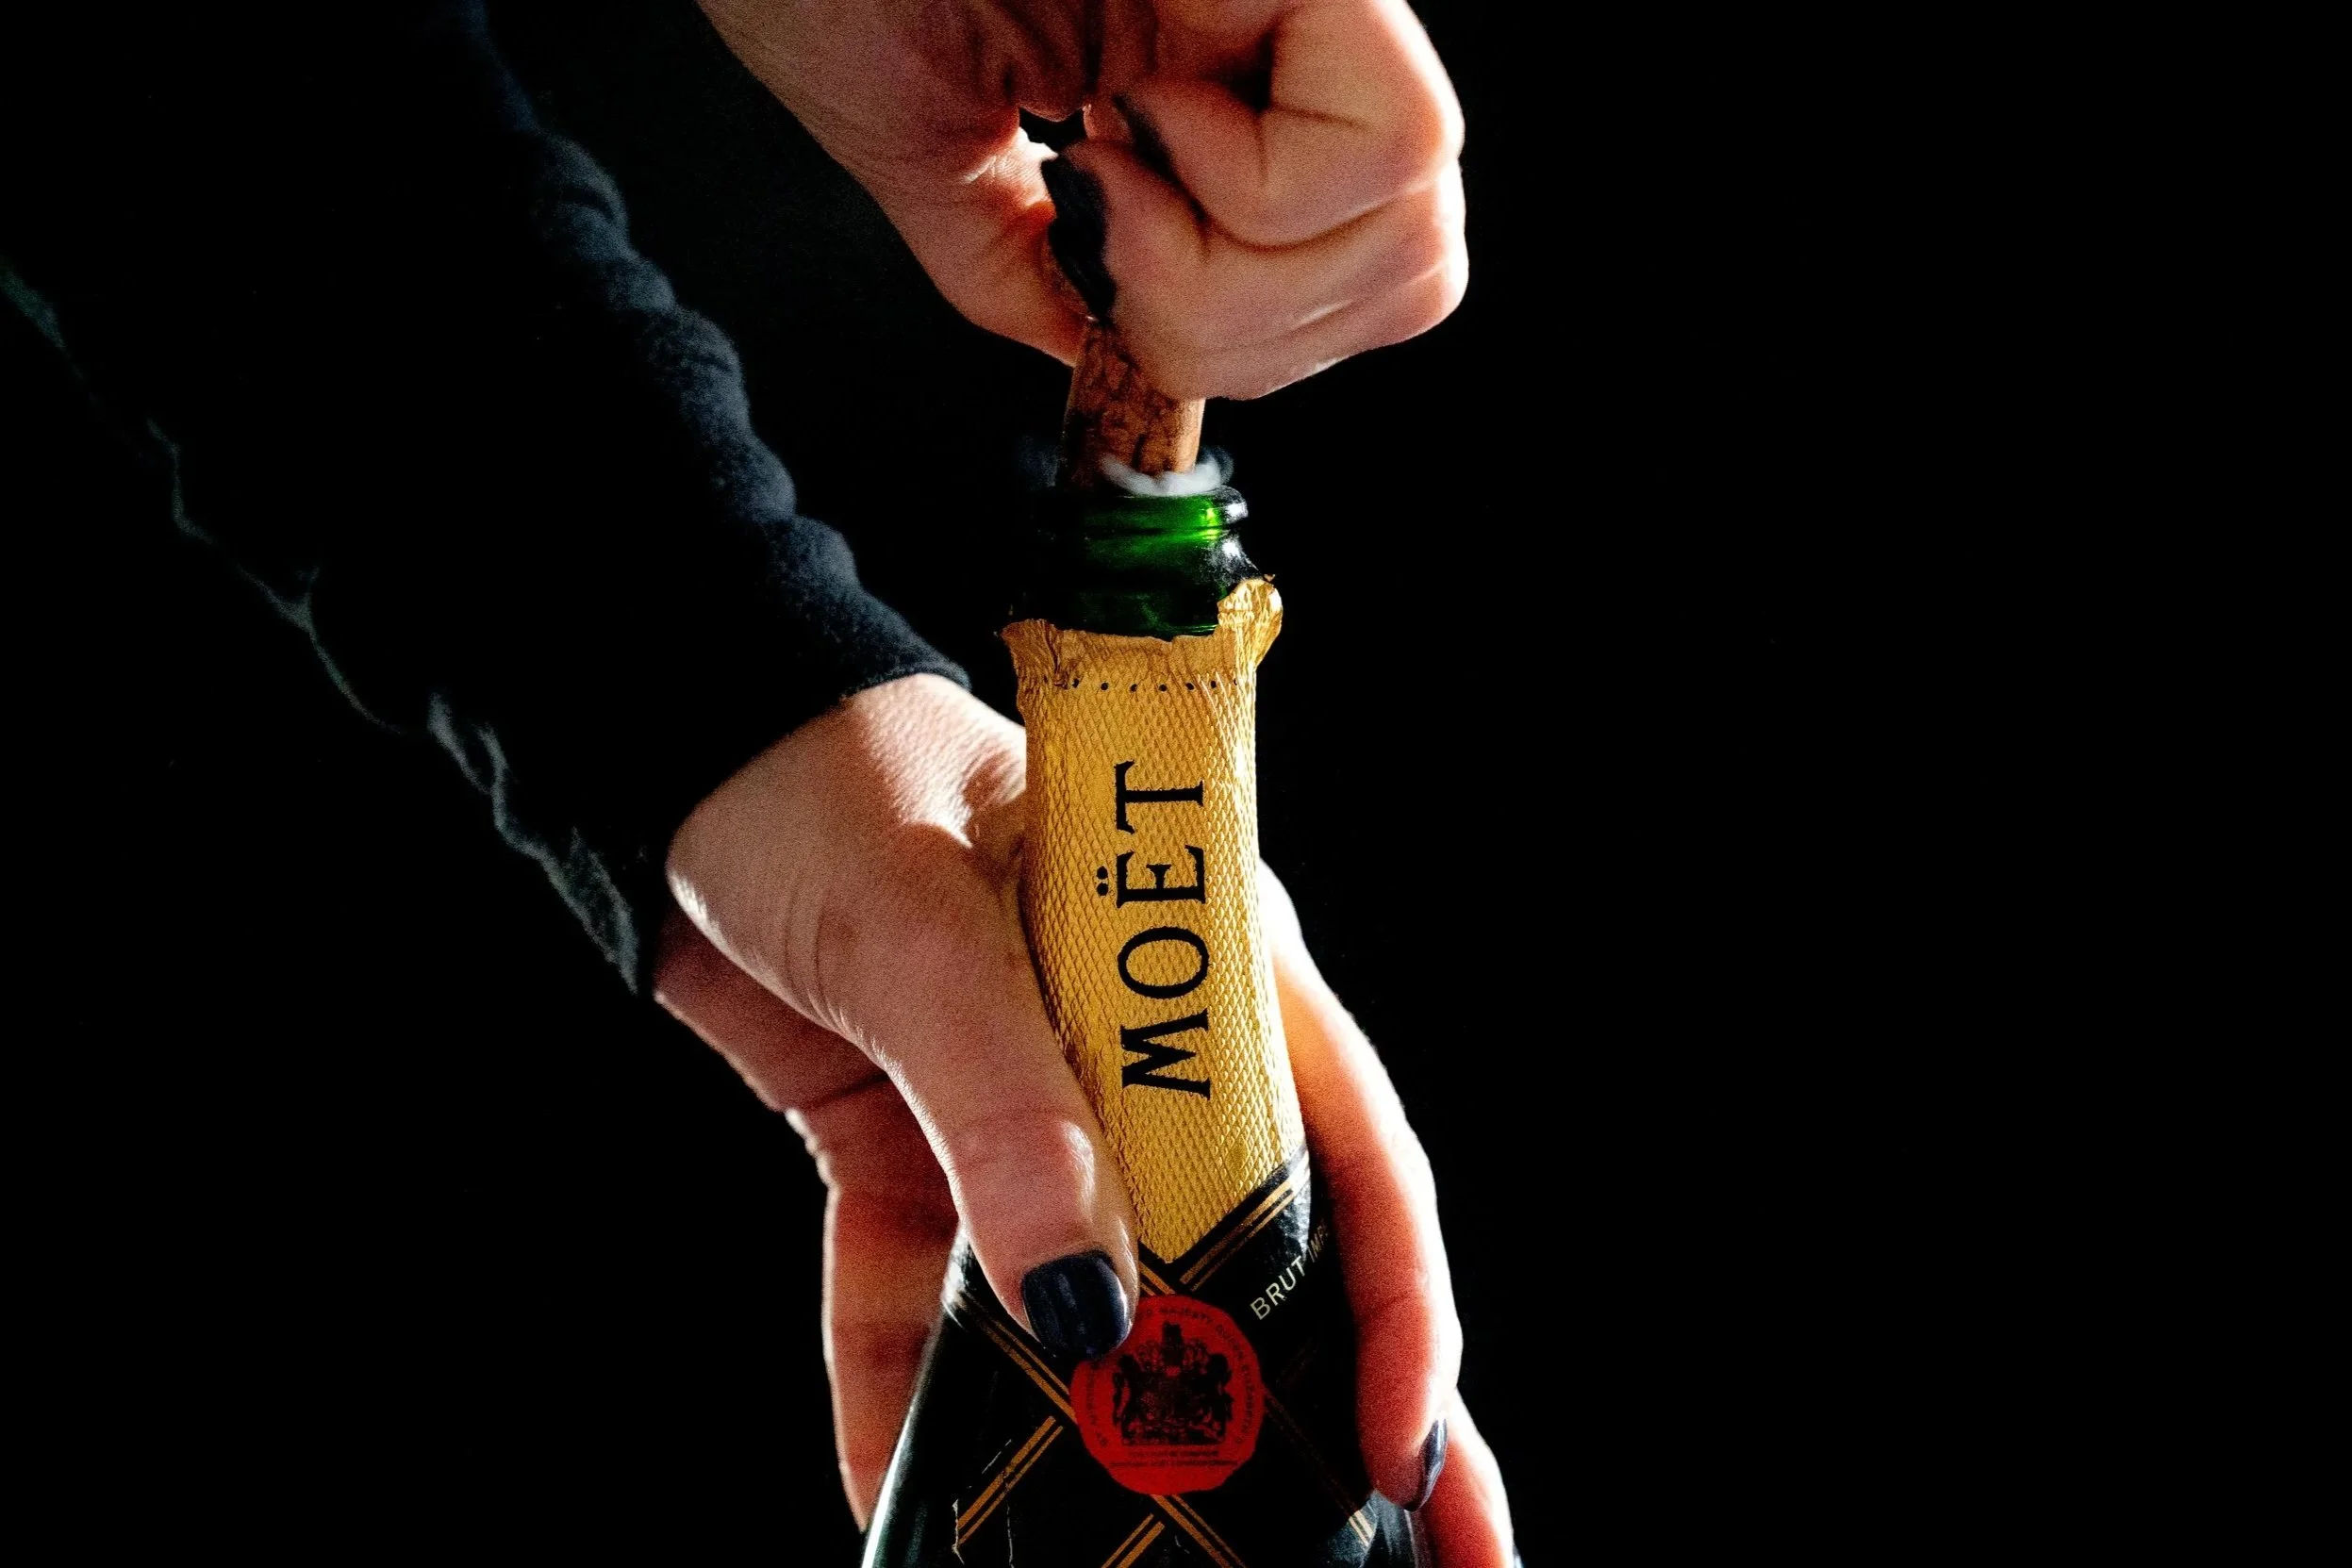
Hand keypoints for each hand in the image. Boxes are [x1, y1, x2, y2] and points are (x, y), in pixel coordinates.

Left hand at [657, 674, 1514, 1560]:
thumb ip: (1008, 1112)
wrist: (676, 758)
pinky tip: (916, 1518)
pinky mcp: (915, 1163)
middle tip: (1405, 1566)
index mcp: (1209, 964)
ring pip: (1095, 1315)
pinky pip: (928, 1315)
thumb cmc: (831, 777)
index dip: (1396, 1304)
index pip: (1348, 1155)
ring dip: (1103, 1451)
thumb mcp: (924, 931)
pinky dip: (917, 1412)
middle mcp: (1143, 1056)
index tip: (1401, 1446)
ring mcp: (1029, 1120)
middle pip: (1258, 1266)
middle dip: (1318, 1425)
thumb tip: (1089, 1316)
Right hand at [696, 0, 1465, 398]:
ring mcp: (1310, 10)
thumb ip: (1022, 269)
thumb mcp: (933, 154)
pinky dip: (1259, 183)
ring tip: (1123, 144)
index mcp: (1210, 97)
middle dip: (1252, 324)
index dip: (1261, 340)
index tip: (1120, 275)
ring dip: (1242, 256)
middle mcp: (1282, 55)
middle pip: (1416, 272)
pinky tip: (1150, 100)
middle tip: (1120, 220)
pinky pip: (1394, 142)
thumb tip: (1101, 368)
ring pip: (1421, 222)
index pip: (1364, 281)